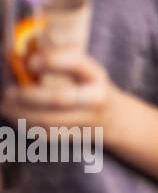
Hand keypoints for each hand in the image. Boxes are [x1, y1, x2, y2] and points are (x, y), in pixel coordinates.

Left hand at [0, 47, 118, 130]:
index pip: (77, 64)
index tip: (30, 62)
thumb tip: (20, 55)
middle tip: (9, 92)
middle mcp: (96, 98)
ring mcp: (87, 120)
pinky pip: (45, 133)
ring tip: (6, 105)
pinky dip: (26, 125)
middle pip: (60, 98)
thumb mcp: (82, 69)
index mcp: (96, 75)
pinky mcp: (75, 137)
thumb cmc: (88, 86)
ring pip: (48, 121)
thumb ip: (55, 59)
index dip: (52, 62)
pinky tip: (16, 116)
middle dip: (29, 96)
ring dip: (21, 113)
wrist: (113, 117)